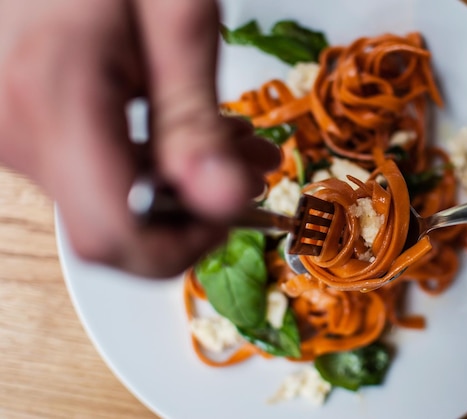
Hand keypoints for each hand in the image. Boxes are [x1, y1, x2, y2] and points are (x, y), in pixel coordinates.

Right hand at [0, 0, 280, 276]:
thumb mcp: (175, 17)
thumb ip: (193, 116)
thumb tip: (224, 200)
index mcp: (58, 99)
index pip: (115, 237)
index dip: (184, 245)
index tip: (232, 211)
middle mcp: (19, 129)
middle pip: (115, 227)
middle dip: (197, 208)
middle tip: (250, 164)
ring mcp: (12, 131)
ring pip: (106, 200)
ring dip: (179, 183)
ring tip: (232, 137)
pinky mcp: (21, 124)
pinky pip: (88, 170)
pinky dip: (146, 163)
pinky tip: (184, 129)